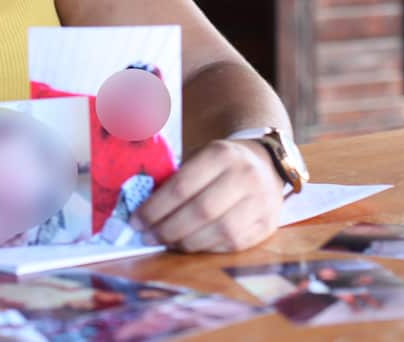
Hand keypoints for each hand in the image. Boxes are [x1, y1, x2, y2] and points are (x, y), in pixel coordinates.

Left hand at [133, 139, 283, 252]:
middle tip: (147, 238)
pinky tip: (190, 246)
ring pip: (219, 232)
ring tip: (166, 243)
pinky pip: (234, 244)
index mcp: (220, 154)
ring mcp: (260, 201)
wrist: (265, 162)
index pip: (182, 187)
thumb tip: (141, 210)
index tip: (136, 222)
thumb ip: (175, 179)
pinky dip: (207, 248)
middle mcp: (244, 176)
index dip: (155, 208)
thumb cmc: (220, 163)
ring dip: (186, 243)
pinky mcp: (268, 224)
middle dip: (168, 229)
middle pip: (200, 212)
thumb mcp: (198, 157)